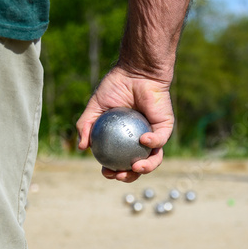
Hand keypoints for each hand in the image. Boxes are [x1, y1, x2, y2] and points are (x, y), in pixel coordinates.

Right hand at [76, 67, 174, 182]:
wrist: (136, 72)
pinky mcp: (166, 128)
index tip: (106, 171)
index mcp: (124, 140)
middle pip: (137, 167)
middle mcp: (140, 142)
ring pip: (154, 159)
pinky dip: (152, 142)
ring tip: (135, 167)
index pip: (119, 161)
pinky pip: (160, 140)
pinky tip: (142, 140)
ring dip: (145, 168)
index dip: (113, 171)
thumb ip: (86, 126)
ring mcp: (154, 136)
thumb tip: (81, 147)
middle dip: (129, 177)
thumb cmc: (116, 87)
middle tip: (119, 174)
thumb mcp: (95, 107)